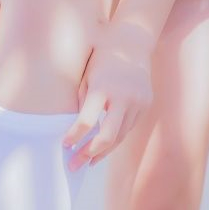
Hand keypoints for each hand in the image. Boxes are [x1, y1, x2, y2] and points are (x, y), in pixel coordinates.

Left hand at [63, 19, 153, 168]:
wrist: (132, 43)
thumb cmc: (100, 59)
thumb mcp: (86, 76)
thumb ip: (81, 102)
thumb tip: (74, 131)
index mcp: (102, 88)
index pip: (87, 121)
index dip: (74, 136)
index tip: (64, 145)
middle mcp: (123, 97)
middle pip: (108, 136)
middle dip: (89, 154)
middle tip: (73, 166)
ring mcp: (138, 102)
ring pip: (119, 136)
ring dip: (102, 151)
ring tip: (87, 162)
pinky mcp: (145, 105)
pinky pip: (128, 128)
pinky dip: (115, 139)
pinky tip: (102, 149)